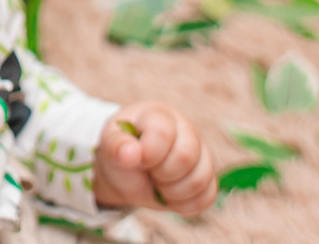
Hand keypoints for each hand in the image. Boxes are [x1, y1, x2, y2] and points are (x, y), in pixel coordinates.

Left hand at [93, 102, 216, 214]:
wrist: (128, 172)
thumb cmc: (121, 152)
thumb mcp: (110, 146)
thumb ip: (116, 146)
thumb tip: (129, 154)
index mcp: (160, 115)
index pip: (163, 133)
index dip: (149, 153)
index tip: (136, 159)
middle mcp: (186, 129)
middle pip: (186, 157)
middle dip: (161, 173)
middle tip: (148, 171)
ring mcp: (202, 153)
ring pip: (200, 179)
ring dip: (171, 191)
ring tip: (157, 182)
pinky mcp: (208, 176)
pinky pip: (207, 197)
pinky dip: (183, 204)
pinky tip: (168, 195)